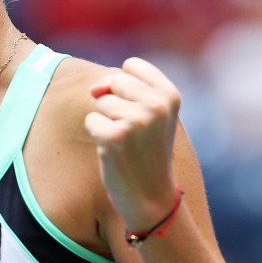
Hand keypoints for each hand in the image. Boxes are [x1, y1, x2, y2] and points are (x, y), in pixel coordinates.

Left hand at [84, 57, 180, 232]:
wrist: (150, 198)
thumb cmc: (146, 152)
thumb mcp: (150, 114)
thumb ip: (124, 87)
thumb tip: (94, 87)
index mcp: (170, 94)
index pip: (132, 65)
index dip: (125, 86)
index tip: (140, 112)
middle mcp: (157, 104)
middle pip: (113, 81)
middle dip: (114, 104)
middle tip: (133, 133)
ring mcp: (137, 120)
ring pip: (101, 101)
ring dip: (106, 122)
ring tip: (126, 143)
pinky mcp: (115, 136)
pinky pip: (91, 120)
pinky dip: (97, 136)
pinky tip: (115, 152)